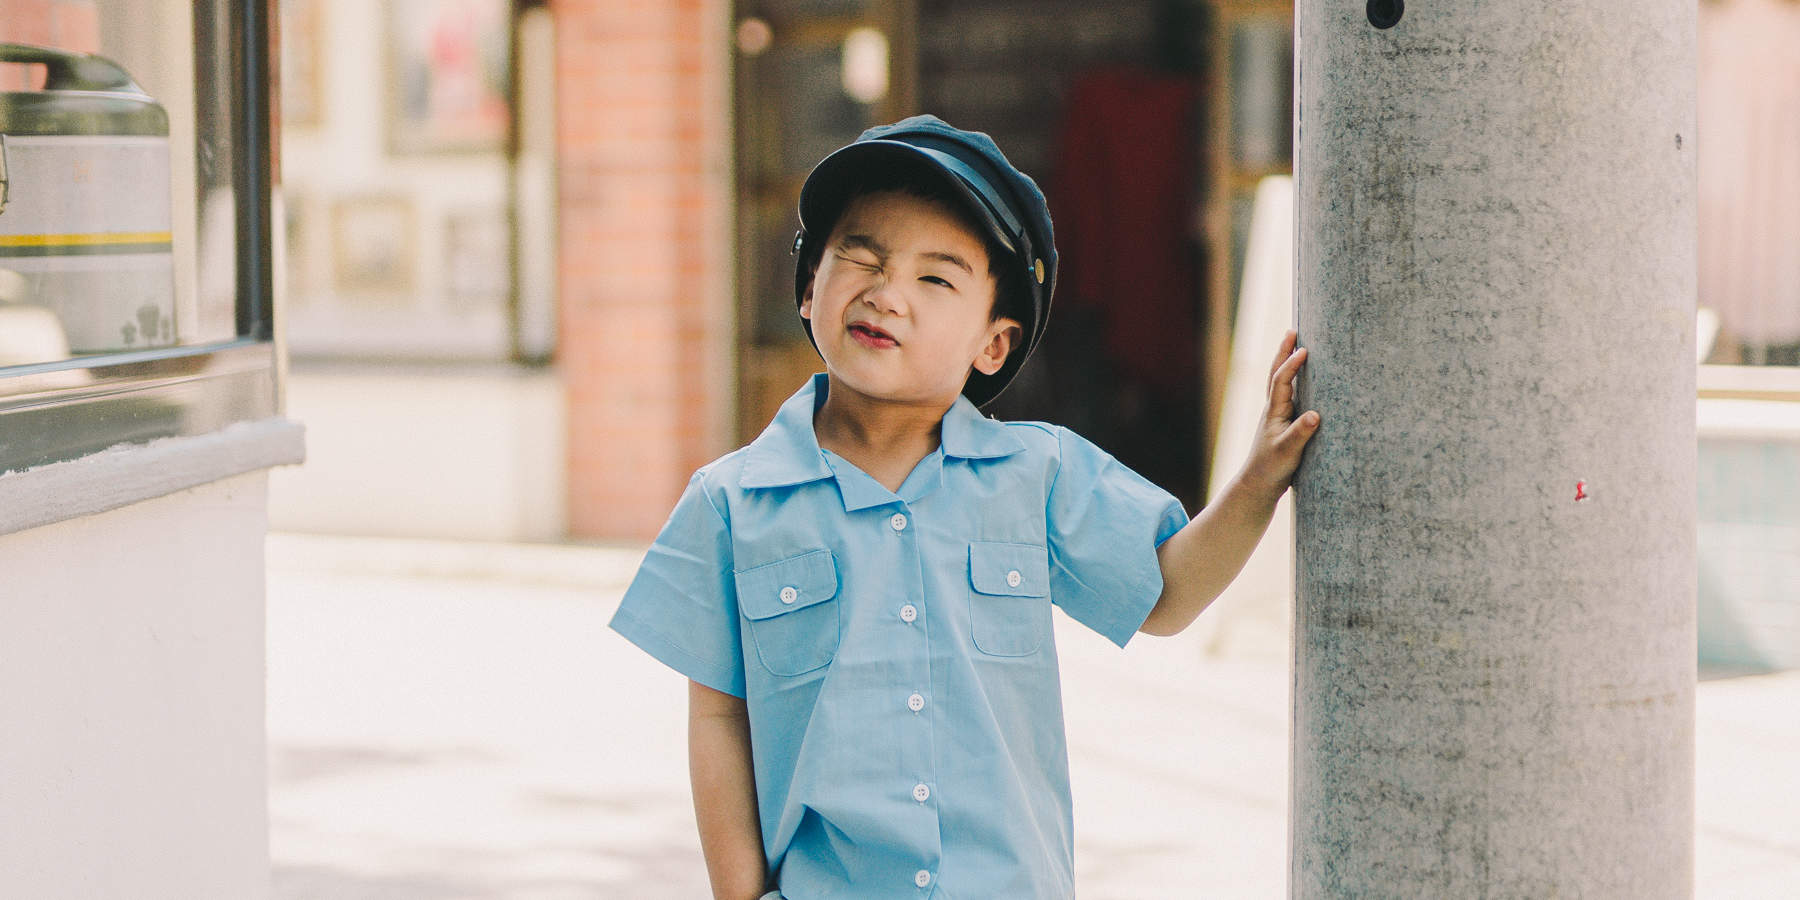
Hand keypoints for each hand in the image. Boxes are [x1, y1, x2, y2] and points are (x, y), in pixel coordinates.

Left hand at [1238, 329, 1318, 495]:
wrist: (1260, 483)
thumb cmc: (1272, 468)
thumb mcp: (1288, 451)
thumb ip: (1301, 433)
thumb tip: (1315, 415)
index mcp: (1274, 411)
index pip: (1281, 381)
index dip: (1291, 364)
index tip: (1304, 349)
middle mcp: (1273, 408)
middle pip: (1276, 373)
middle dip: (1284, 352)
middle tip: (1293, 331)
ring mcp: (1277, 414)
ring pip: (1280, 382)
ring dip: (1287, 362)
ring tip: (1297, 345)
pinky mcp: (1283, 423)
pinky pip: (1289, 393)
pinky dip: (1293, 379)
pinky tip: (1304, 378)